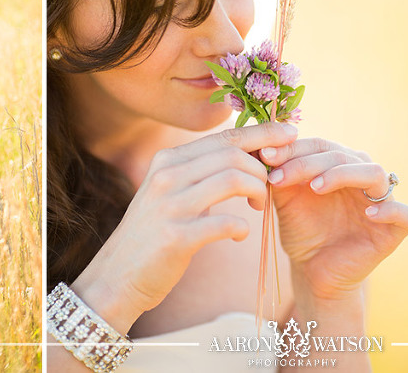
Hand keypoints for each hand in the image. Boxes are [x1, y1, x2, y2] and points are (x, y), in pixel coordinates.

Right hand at [72, 122, 299, 333]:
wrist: (117, 275)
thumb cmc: (152, 233)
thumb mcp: (168, 192)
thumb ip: (198, 172)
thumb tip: (245, 155)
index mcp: (167, 161)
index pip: (223, 136)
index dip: (262, 133)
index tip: (290, 135)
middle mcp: (166, 176)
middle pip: (232, 154)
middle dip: (263, 169)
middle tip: (269, 189)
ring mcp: (169, 205)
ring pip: (232, 179)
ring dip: (258, 192)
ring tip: (258, 206)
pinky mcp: (176, 237)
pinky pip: (226, 222)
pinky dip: (242, 228)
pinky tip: (240, 235)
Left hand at [260, 138, 407, 300]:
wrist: (312, 270)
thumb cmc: (301, 230)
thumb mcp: (285, 200)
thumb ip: (279, 175)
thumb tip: (262, 148)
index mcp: (337, 165)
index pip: (319, 145)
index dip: (292, 148)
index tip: (264, 155)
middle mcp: (360, 176)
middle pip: (341, 154)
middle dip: (306, 162)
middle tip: (278, 177)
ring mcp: (380, 200)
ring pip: (373, 173)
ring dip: (342, 174)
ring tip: (315, 187)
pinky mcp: (395, 229)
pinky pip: (404, 213)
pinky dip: (388, 210)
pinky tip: (367, 214)